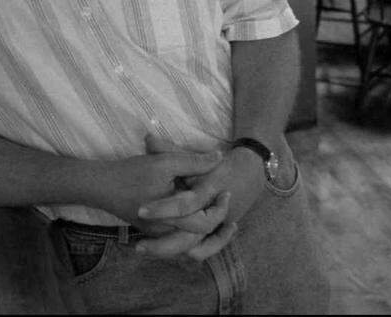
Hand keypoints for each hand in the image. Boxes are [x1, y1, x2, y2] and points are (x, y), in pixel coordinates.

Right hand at [98, 143, 223, 233]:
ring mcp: (157, 235)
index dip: (220, 209)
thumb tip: (219, 158)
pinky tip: (197, 218)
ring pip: (187, 245)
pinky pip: (175, 242)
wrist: (101, 186)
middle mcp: (166, 231)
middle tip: (224, 203)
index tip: (226, 192)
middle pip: (200, 240)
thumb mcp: (166, 161)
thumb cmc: (133, 172)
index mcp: (173, 216)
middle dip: (216, 227)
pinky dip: (190, 235)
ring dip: (205, 236)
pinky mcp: (151, 233)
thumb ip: (194, 161)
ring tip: (217, 220)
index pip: (206, 223)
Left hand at [134, 135, 264, 260]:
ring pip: (195, 250)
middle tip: (138, 246)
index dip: (161, 210)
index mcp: (208, 191)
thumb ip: (170, 149)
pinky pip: (200, 249)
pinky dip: (182, 252)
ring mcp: (218, 226)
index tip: (140, 211)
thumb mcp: (196, 154)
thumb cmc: (221, 163)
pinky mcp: (218, 233)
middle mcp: (215, 214)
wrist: (252, 169)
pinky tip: (160, 249)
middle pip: (187, 240)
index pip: (183, 206)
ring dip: (170, 251)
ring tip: (143, 248)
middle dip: (161, 245)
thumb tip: (148, 138)